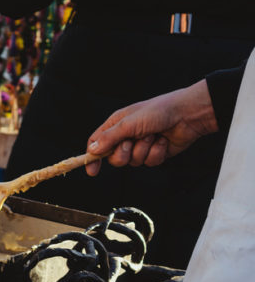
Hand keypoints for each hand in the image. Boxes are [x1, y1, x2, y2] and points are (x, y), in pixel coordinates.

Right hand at [84, 80, 218, 175]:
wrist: (188, 114)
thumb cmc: (159, 111)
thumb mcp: (129, 123)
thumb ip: (109, 138)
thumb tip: (93, 150)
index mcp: (117, 125)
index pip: (97, 143)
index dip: (92, 157)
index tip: (92, 170)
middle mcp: (127, 136)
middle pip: (114, 157)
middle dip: (124, 153)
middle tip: (132, 142)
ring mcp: (141, 145)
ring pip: (133, 162)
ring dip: (143, 150)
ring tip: (153, 136)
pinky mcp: (155, 153)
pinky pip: (149, 162)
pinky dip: (156, 153)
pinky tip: (163, 141)